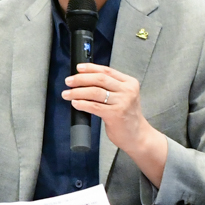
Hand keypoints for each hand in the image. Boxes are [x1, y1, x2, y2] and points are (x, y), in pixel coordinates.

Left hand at [63, 63, 168, 184]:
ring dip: (77, 92)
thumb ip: (110, 88)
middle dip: (81, 79)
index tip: (78, 68)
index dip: (91, 68)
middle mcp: (127, 91)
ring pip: (95, 92)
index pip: (107, 71)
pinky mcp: (115, 114)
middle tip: (69, 81)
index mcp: (129, 83)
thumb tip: (85, 80)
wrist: (137, 136)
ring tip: (67, 94)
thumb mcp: (123, 97)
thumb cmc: (127, 117)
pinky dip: (82, 104)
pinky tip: (75, 103)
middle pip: (100, 79)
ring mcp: (122, 102)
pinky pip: (94, 106)